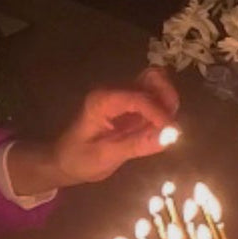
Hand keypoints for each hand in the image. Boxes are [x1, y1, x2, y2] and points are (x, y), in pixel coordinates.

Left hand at [44, 68, 177, 190]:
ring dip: (169, 102)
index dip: (159, 114)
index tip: (172, 133)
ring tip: (167, 127)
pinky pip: (156, 96)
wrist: (65, 160)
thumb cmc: (79, 159)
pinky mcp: (131, 104)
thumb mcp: (106, 156)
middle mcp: (114, 91)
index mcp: (102, 101)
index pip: (140, 98)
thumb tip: (171, 137)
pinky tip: (161, 127)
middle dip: (168, 99)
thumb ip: (137, 145)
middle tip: (171, 126)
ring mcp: (124, 95)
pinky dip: (165, 107)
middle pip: (153, 78)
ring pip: (157, 83)